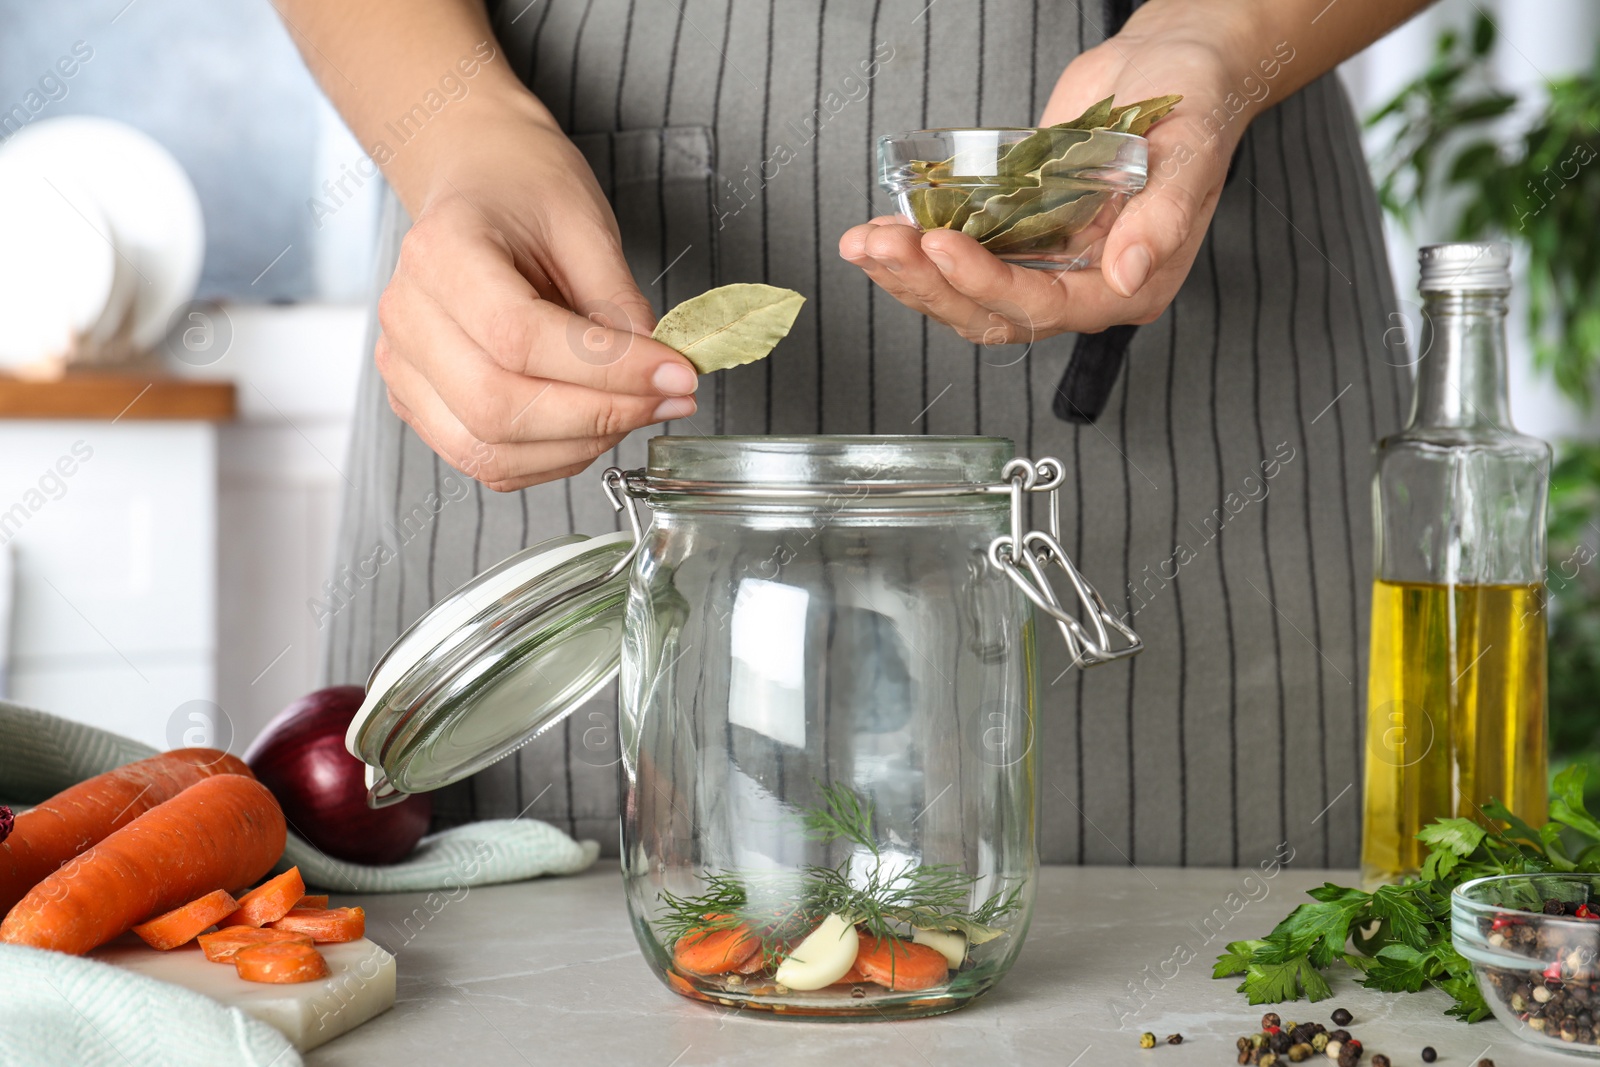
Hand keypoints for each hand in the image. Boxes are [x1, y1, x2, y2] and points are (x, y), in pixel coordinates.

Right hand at [375, 106, 698, 490]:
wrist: (477, 183)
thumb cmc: (523, 193)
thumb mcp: (584, 224)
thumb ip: (617, 303)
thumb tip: (657, 376)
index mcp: (440, 252)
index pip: (520, 337)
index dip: (607, 369)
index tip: (675, 375)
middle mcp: (407, 315)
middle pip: (497, 406)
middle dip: (598, 416)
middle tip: (665, 400)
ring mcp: (404, 366)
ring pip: (488, 449)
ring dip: (577, 446)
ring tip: (634, 411)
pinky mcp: (418, 402)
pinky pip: (485, 460)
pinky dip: (549, 459)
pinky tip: (592, 426)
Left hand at [839, 10, 1252, 342]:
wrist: (1176, 64)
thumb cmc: (1197, 105)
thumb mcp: (1190, 153)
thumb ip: (1163, 219)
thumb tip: (1127, 275)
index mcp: (1130, 283)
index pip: (1045, 307)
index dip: (987, 283)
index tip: (940, 245)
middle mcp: (1084, 284)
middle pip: (993, 313)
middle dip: (929, 285)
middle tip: (880, 246)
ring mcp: (1048, 262)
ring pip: (967, 296)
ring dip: (910, 275)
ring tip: (864, 242)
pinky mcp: (1019, 234)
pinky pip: (962, 260)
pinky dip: (918, 250)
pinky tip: (883, 229)